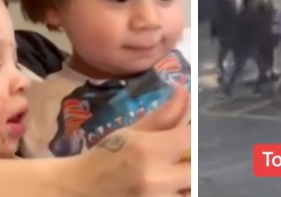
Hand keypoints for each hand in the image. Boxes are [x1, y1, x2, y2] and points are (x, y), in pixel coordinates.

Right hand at [68, 89, 190, 196]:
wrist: (80, 189)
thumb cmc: (105, 156)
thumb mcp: (131, 132)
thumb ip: (163, 116)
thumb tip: (185, 93)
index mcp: (149, 151)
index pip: (192, 138)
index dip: (201, 131)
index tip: (201, 129)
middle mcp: (158, 179)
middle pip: (200, 169)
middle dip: (199, 160)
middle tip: (195, 154)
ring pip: (194, 191)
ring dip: (194, 181)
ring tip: (185, 171)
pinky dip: (182, 192)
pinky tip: (177, 184)